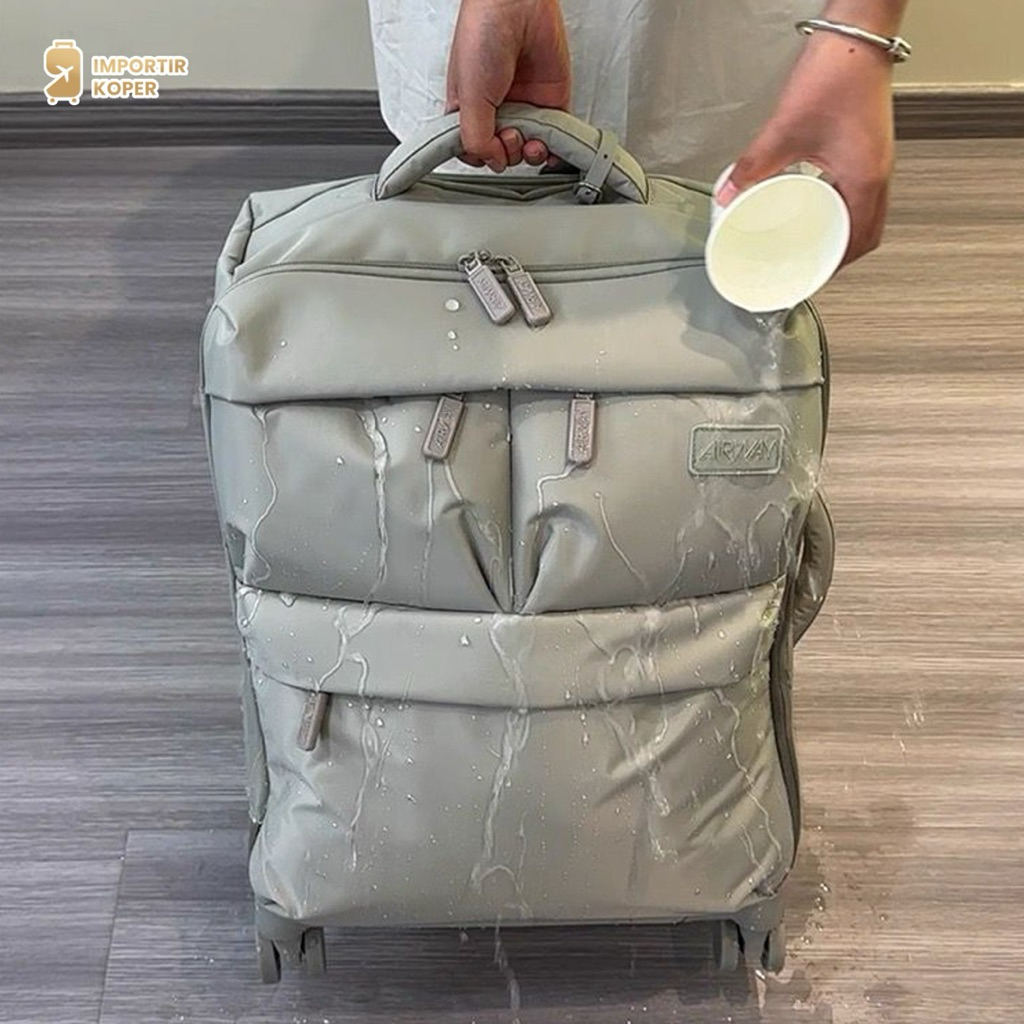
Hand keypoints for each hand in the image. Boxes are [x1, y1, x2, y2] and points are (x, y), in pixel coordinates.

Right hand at [446, 0, 570, 171]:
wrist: (518, 5)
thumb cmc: (483, 34)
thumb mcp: (468, 97)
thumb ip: (475, 138)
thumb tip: (492, 161)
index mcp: (468, 108)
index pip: (473, 149)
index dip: (481, 156)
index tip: (487, 151)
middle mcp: (495, 110)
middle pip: (502, 153)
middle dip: (507, 151)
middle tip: (508, 132)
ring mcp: (524, 107)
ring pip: (527, 150)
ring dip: (529, 153)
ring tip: (528, 137)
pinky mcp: (549, 103)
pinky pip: (554, 138)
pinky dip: (554, 150)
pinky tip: (549, 148)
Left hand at [715, 30, 896, 266]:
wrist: (858, 36)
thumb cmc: (836, 76)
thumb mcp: (785, 130)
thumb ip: (753, 166)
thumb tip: (728, 195)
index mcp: (865, 179)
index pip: (858, 242)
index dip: (836, 267)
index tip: (812, 278)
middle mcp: (879, 173)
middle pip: (867, 232)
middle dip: (841, 255)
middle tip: (811, 266)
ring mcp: (877, 160)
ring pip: (867, 213)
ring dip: (844, 232)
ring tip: (813, 243)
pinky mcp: (869, 147)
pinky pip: (861, 191)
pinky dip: (844, 208)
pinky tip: (819, 205)